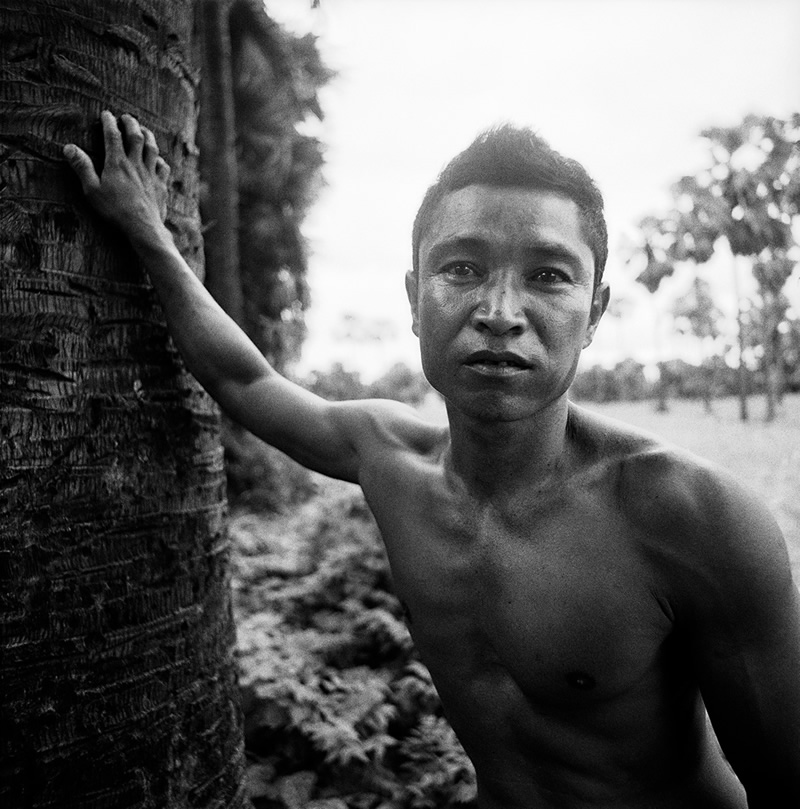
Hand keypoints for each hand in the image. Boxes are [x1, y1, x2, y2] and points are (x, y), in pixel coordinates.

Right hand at [63, 111, 170, 243]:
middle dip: (131, 123)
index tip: (106, 114)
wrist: (143, 226)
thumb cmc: (115, 210)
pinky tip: (158, 159)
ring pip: (152, 148)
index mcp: (117, 163)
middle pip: (136, 137)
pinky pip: (163, 167)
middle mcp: (136, 165)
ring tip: (144, 129)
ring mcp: (151, 174)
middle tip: (126, 117)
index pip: (113, 135)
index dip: (109, 122)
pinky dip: (160, 160)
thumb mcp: (92, 190)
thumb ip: (82, 167)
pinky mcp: (161, 186)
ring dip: (148, 136)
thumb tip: (69, 147)